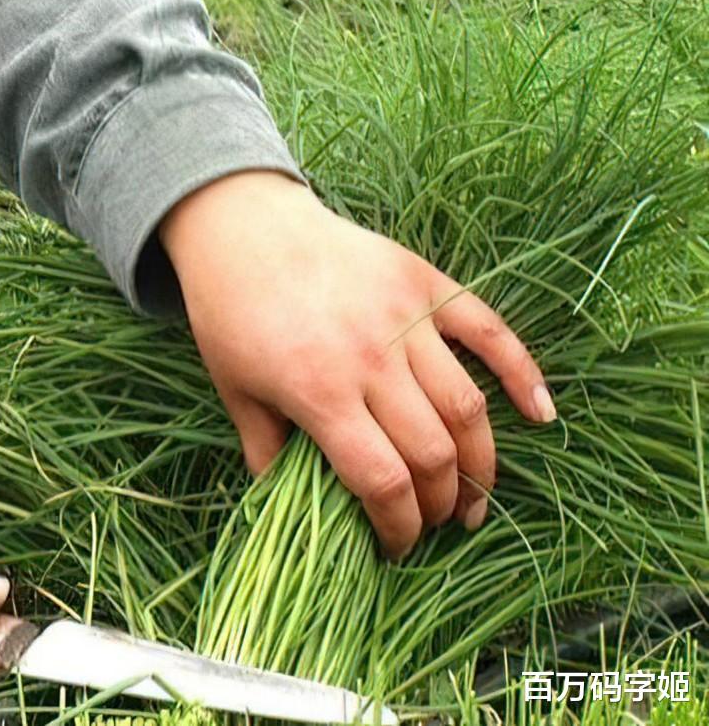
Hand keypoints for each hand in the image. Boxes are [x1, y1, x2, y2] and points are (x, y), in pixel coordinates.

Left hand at [159, 171, 554, 558]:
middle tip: (432, 523)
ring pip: (467, 406)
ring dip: (481, 463)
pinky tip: (542, 415)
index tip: (396, 548)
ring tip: (475, 498)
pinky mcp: (426, 283)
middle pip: (433, 453)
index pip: (383, 482)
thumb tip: (286, 512)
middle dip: (439, 505)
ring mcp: (405, 317)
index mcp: (320, 391)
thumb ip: (265, 454)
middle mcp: (372, 358)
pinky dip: (523, 374)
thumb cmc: (231, 315)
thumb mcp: (235, 391)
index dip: (398, 529)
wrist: (244, 227)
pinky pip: (490, 333)